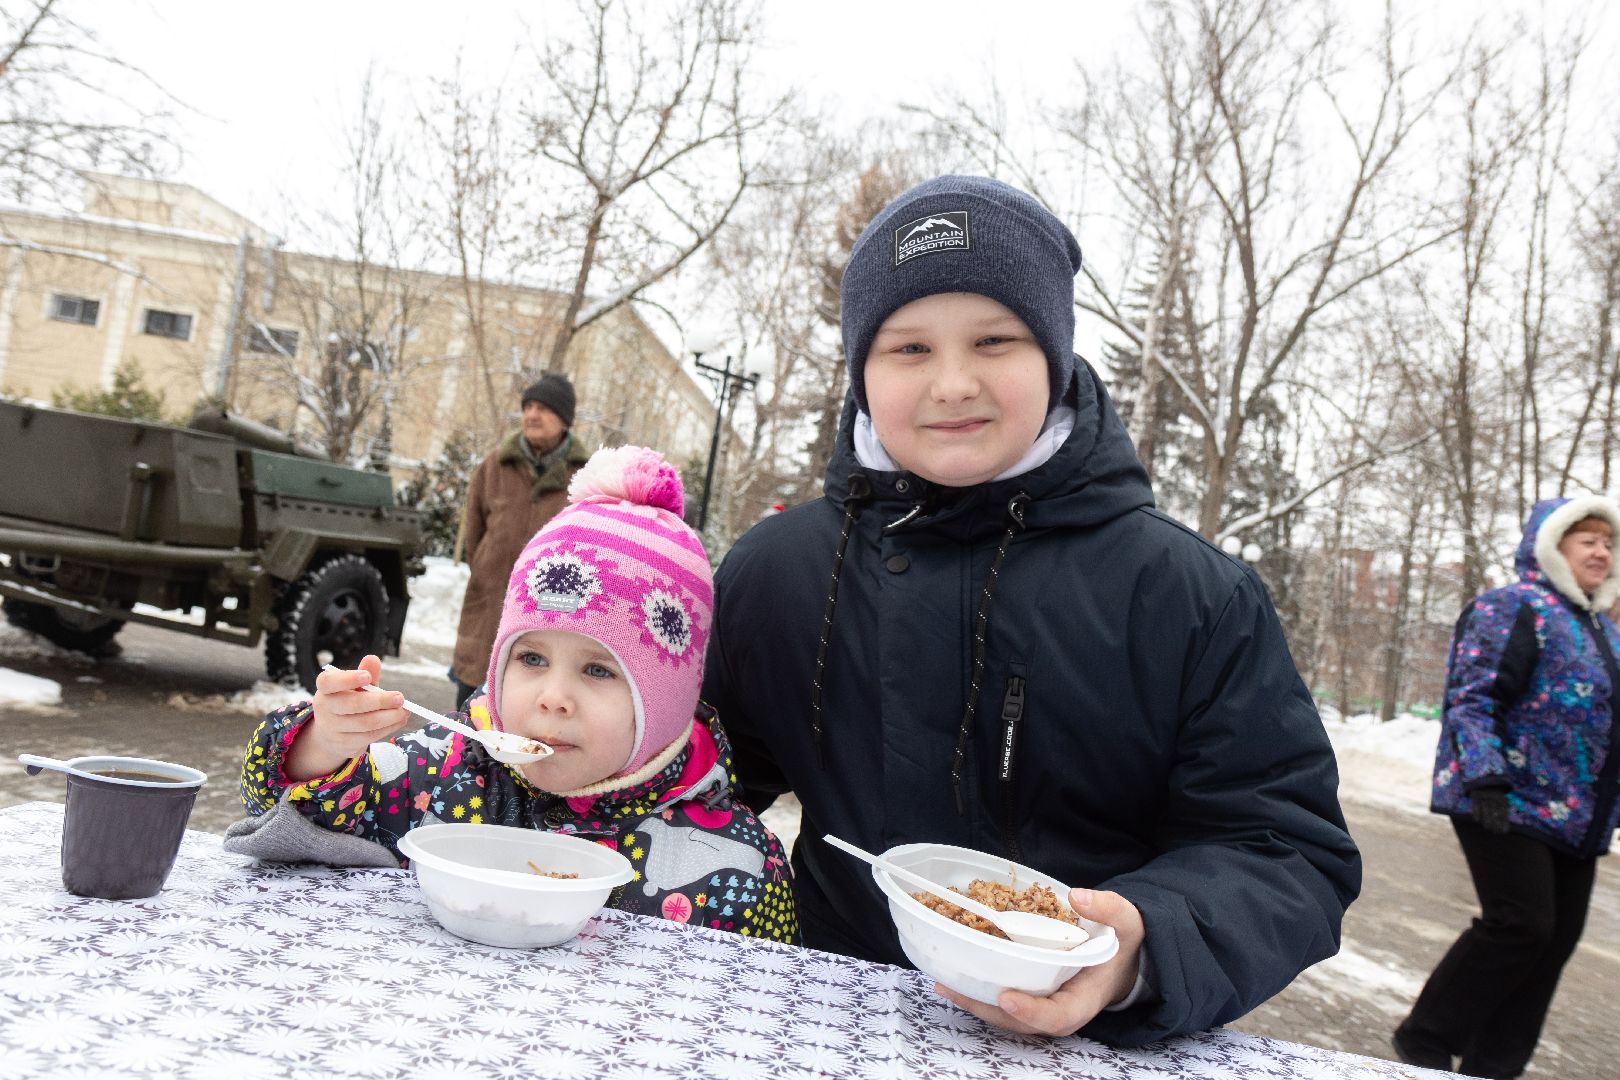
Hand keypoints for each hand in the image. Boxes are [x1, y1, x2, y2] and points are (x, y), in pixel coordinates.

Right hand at [282, 655, 407, 781]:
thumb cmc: (349, 701)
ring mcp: (332, 729)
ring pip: (365, 723)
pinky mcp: (344, 744)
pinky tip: (399, 720)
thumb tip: (373, 659)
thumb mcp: (356, 686)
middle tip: (400, 698)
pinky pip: (370, 736)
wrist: (333, 734)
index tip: (367, 677)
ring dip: (389, 717)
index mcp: (325, 688)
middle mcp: (325, 708)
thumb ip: (366, 673)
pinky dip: (388, 727)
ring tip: (404, 710)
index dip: (347, 679)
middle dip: (380, 701)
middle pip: (352, 704)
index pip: (328, 682)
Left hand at [935, 888, 1145, 1036]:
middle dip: (987, 1008)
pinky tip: (953, 976)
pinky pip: (1002, 1001)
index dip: (1031, 1011)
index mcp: (1084, 999)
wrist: (1121, 961)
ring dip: (974, 1001)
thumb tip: (1078, 897)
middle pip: (1020, 1021)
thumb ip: (1109, 909)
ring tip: (943, 983)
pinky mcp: (1030, 995)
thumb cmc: (1123, 945)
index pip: (1057, 1016)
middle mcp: (1059, 1010)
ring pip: (1005, 1015)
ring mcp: (1042, 1006)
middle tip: (954, 988)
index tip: (1007, 996)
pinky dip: (979, 991)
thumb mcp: (1127, 923)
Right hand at [1470, 786, 1511, 833]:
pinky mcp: (1475, 795)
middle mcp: (1494, 798)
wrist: (1484, 778)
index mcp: (1502, 799)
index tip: (1504, 831)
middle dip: (1495, 824)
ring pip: (1486, 811)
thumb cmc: (1495, 792)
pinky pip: (1475, 806)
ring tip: (1488, 828)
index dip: (1504, 823)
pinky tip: (1477, 821)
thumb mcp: (1502, 797)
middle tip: (1495, 832)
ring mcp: (1484, 796)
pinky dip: (1476, 813)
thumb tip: (1506, 822)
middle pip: (1494, 813)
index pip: (1503, 813)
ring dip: (1486, 820)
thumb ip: (1504, 808)